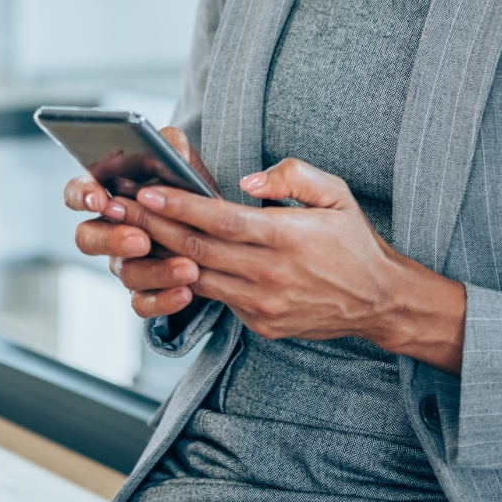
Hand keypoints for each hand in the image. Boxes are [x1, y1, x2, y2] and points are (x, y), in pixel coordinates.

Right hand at [63, 127, 213, 318]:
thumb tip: (168, 148)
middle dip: (111, 239)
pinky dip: (163, 300)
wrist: (218, 230)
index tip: (99, 198)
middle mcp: (108, 230)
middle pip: (87, 238)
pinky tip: (186, 292)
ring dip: (154, 270)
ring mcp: (123, 262)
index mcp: (109, 194)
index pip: (78, 193)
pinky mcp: (144, 291)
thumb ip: (172, 146)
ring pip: (123, 272)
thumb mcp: (184, 162)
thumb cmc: (188, 189)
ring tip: (188, 267)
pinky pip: (142, 302)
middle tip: (140, 239)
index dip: (82, 196)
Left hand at [132, 158, 466, 373]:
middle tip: (121, 208)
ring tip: (132, 234)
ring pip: (199, 279)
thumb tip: (248, 181)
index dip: (180, 206)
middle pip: (198, 249)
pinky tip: (167, 261)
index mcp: (288, 237)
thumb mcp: (336, 194)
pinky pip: (218, 298)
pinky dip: (190, 280)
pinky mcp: (261, 325)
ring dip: (162, 256)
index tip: (147, 191)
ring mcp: (264, 305)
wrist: (380, 301)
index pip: (221, 220)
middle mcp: (272, 275)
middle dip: (154, 227)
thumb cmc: (354, 241)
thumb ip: (293, 176)